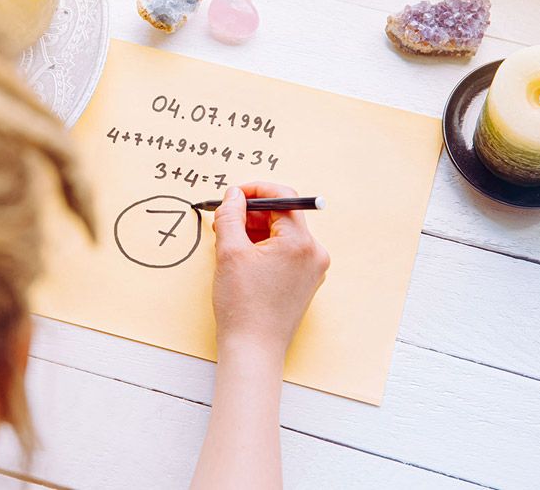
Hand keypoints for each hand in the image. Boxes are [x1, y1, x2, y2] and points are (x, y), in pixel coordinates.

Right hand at [211, 182, 329, 359]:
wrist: (253, 349)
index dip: (255, 190)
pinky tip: (243, 259)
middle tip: (225, 220)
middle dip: (253, 213)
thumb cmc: (242, 306)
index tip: (234, 195)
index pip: (283, 198)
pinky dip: (265, 249)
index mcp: (300, 242)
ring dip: (257, 231)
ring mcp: (312, 269)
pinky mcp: (305, 282)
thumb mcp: (229, 252)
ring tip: (230, 242)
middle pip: (284, 216)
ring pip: (283, 235)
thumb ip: (231, 216)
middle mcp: (313, 253)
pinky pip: (286, 253)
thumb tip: (234, 195)